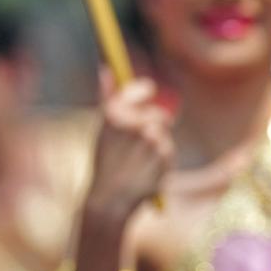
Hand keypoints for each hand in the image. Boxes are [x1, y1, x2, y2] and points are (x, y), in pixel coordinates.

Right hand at [86, 75, 173, 224]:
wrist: (110, 200)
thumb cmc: (104, 163)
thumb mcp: (102, 130)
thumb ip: (109, 98)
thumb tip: (106, 70)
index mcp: (114, 115)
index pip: (137, 90)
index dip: (144, 89)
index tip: (149, 90)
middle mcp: (135, 123)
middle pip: (158, 114)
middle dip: (153, 124)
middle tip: (142, 138)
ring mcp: (152, 139)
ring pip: (163, 133)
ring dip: (155, 143)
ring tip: (137, 159)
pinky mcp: (165, 154)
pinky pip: (168, 149)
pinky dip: (160, 157)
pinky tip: (145, 169)